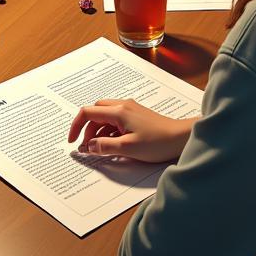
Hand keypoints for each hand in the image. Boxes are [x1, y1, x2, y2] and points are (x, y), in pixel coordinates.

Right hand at [68, 98, 195, 163]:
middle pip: (95, 112)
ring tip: (100, 148)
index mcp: (118, 111)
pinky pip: (116, 120)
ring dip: (99, 131)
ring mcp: (131, 110)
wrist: (182, 137)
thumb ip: (105, 147)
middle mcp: (123, 106)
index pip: (87, 112)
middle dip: (87, 129)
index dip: (76, 126)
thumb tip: (88, 146)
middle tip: (87, 146)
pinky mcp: (137, 116)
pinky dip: (110, 131)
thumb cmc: (158, 142)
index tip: (73, 140)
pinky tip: (114, 144)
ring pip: (106, 116)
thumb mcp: (128, 148)